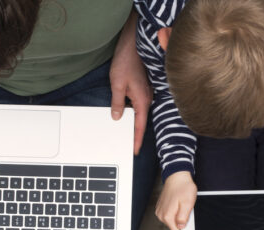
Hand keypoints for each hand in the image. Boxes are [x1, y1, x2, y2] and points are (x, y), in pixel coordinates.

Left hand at [110, 10, 152, 154]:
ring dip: (132, 122)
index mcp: (142, 101)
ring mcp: (145, 93)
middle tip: (128, 147)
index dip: (136, 140)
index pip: (139, 126)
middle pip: (141, 121)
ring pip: (139, 113)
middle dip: (134, 134)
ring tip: (124, 133)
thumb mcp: (117, 84)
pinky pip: (138, 104)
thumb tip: (117, 116)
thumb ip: (117, 102)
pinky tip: (124, 113)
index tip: (134, 151)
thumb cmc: (126, 62)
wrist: (133, 45)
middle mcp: (147, 99)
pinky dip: (132, 112)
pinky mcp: (142, 88)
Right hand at [155, 171, 196, 229]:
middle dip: (182, 222)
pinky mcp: (161, 208)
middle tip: (186, 210)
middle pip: (175, 227)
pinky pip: (170, 215)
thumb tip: (181, 227)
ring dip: (178, 216)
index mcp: (167, 216)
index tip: (189, 226)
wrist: (177, 176)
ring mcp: (160, 211)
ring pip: (172, 221)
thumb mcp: (188, 203)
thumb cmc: (183, 187)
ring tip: (181, 205)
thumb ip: (183, 217)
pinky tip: (177, 203)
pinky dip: (175, 211)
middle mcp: (161, 215)